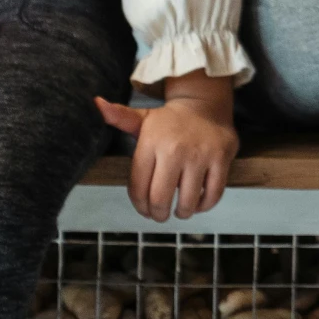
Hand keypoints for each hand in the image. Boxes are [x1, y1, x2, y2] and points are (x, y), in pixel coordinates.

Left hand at [95, 74, 237, 220]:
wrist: (205, 103)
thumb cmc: (169, 120)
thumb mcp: (142, 118)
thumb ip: (119, 117)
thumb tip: (97, 104)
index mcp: (151, 142)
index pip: (138, 187)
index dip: (139, 205)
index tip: (144, 209)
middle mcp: (175, 149)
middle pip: (160, 198)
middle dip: (158, 214)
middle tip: (159, 215)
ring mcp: (200, 155)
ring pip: (188, 200)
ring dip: (181, 212)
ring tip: (179, 211)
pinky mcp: (221, 158)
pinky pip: (213, 193)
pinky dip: (205, 205)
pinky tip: (198, 203)